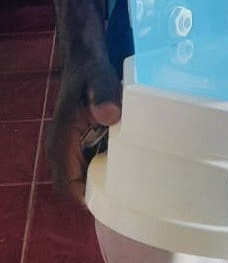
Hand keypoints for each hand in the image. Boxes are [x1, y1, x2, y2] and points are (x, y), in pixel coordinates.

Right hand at [47, 55, 121, 202]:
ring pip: (83, 177)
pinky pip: (88, 165)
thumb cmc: (90, 73)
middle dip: (98, 192)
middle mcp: (61, 149)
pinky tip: (126, 162)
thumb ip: (104, 96)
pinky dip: (104, 167)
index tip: (113, 200)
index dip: (86, 198)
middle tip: (128, 193)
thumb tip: (110, 116)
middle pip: (75, 186)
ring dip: (102, 180)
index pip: (66, 185)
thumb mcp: (99, 79)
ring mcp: (68, 148)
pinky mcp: (77, 143)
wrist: (84, 61)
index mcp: (61, 142)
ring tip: (131, 181)